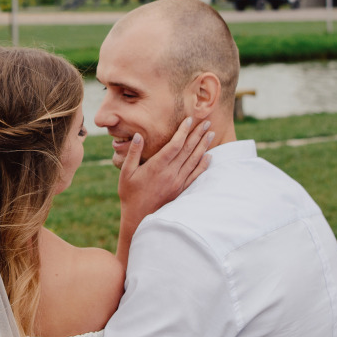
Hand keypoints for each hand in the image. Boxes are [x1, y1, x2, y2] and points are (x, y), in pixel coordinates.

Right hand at [116, 118, 212, 264]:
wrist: (138, 217)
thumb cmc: (130, 193)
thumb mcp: (126, 172)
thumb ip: (133, 153)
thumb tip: (138, 136)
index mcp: (157, 166)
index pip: (175, 144)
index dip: (183, 131)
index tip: (189, 120)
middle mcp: (170, 173)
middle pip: (188, 150)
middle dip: (197, 134)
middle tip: (206, 122)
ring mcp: (178, 182)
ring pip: (194, 161)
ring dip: (203, 146)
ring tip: (211, 134)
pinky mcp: (181, 190)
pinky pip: (195, 175)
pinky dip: (203, 165)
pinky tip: (209, 156)